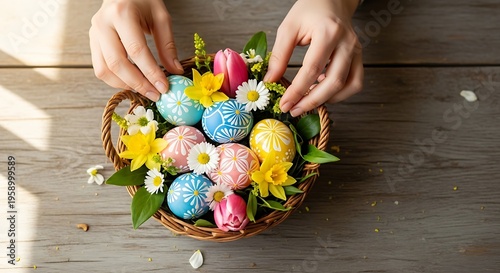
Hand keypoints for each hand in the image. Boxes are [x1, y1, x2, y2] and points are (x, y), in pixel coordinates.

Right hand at [89, 0, 183, 100]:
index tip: (164, 87)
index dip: (151, 72)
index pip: (136, 50)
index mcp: (121, 13)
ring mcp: (94, 34)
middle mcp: (103, 24)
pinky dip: (117, 80)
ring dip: (126, 85)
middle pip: (117, 63)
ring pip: (105, 70)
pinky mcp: (92, 42)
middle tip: (155, 94)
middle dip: (138, 84)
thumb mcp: (161, 17)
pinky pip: (100, 68)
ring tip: (145, 90)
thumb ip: (167, 45)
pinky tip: (133, 82)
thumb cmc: (143, 1)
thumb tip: (174, 71)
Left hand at [264, 0, 363, 116]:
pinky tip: (322, 90)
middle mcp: (347, 43)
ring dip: (328, 99)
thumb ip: (279, 56)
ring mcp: (357, 51)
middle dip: (312, 101)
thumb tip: (270, 81)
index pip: (312, 69)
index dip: (297, 91)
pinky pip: (355, 82)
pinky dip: (340, 92)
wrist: (331, 0)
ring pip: (348, 86)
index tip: (284, 104)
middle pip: (334, 82)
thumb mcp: (288, 28)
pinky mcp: (359, 57)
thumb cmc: (309, 11)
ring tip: (307, 101)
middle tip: (294, 110)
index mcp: (328, 32)